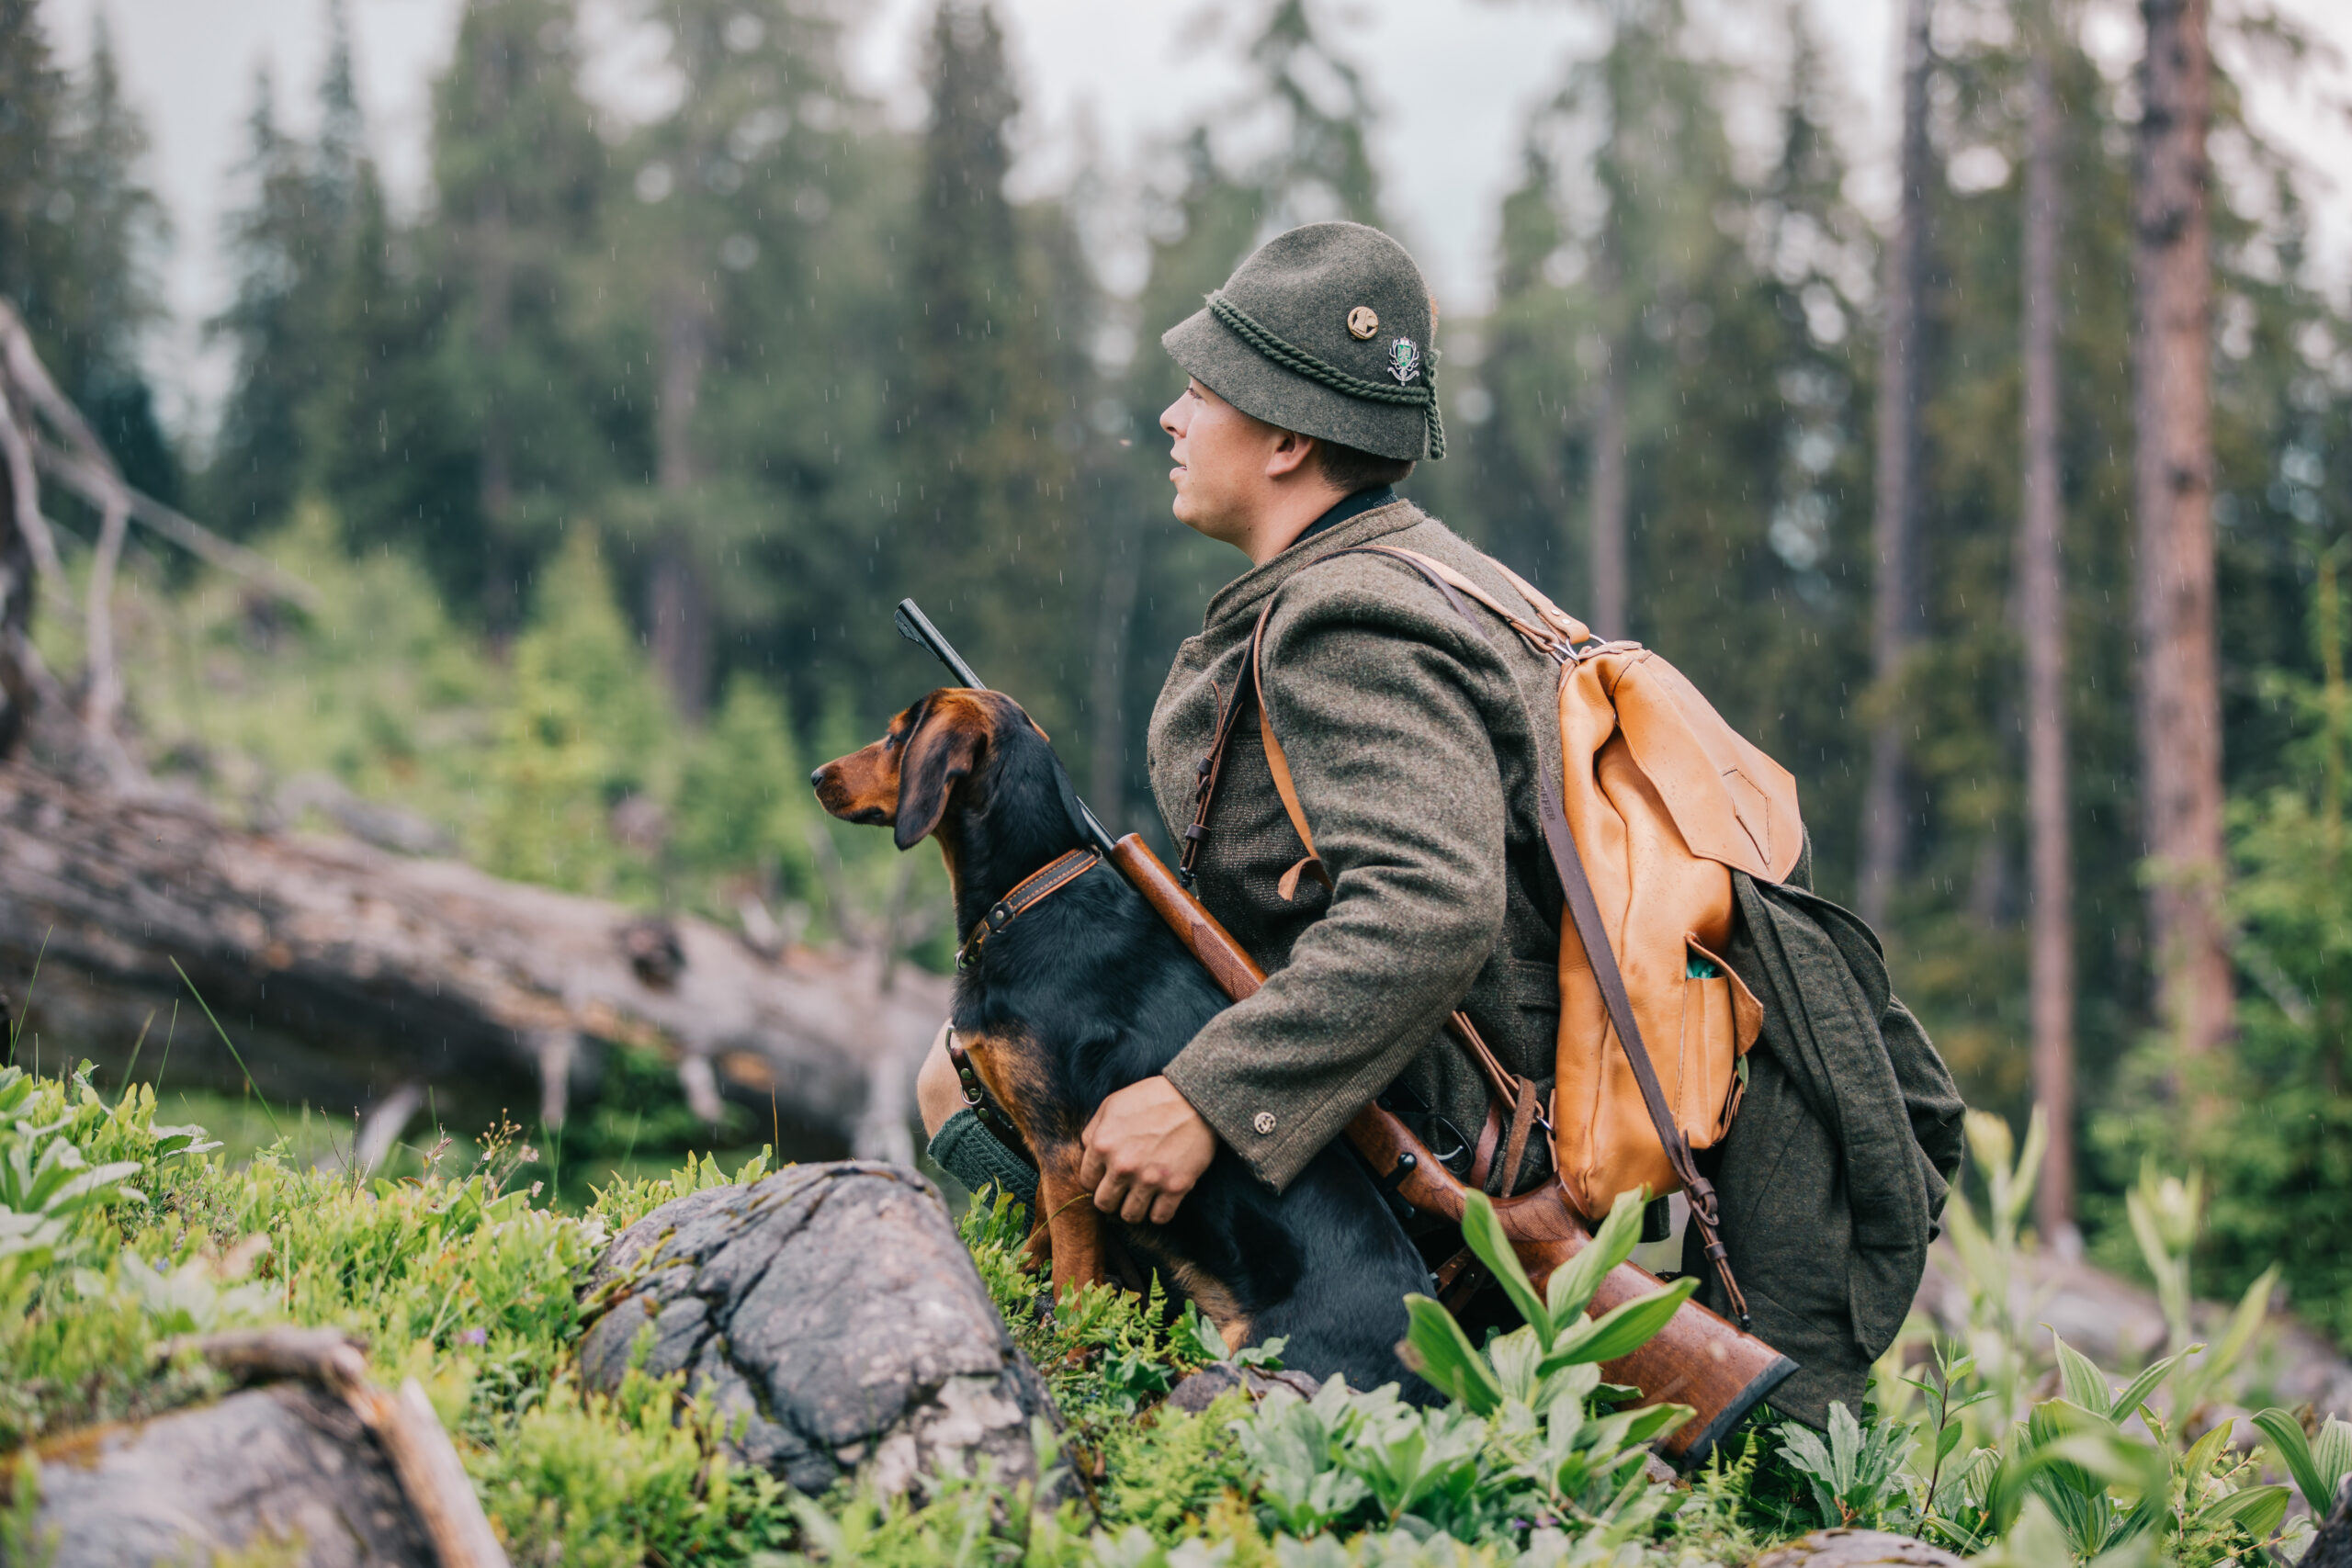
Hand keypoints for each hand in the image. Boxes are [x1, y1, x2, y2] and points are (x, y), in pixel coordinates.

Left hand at [1079, 1076, 1218, 1224]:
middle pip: (1104, 1204)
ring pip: (1130, 1216)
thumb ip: (1094, 1130)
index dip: (1097, 1180)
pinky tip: (1160, 1200)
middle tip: (1123, 1190)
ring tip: (1141, 1197)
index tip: (1108, 1176)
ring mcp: (1149, 1179)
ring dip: (1134, 1208)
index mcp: (1103, 1145)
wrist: (1195, 1100)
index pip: (1086, 1182)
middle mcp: (1122, 1166)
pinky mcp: (1175, 1187)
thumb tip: (1086, 1151)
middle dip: (1112, 1198)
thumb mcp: (1113, 1104)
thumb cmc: (1152, 1099)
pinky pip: (1159, 1218)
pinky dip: (1159, 1212)